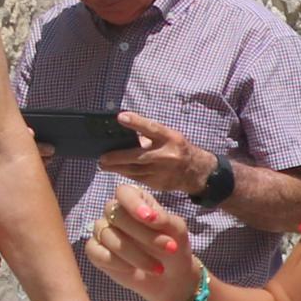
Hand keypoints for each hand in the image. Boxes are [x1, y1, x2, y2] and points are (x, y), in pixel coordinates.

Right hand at [81, 184, 203, 300]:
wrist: (170, 277)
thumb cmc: (173, 246)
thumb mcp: (176, 231)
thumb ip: (164, 219)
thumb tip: (149, 215)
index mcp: (135, 200)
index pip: (124, 192)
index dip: (133, 203)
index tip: (149, 217)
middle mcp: (115, 213)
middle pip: (116, 215)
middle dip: (144, 235)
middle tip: (169, 249)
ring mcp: (103, 231)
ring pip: (108, 236)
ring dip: (136, 255)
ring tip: (158, 268)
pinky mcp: (95, 251)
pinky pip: (98, 253)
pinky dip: (118, 264)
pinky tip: (133, 270)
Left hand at [101, 109, 217, 199]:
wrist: (197, 172)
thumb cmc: (178, 149)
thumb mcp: (169, 137)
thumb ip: (149, 136)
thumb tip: (124, 134)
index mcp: (170, 138)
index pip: (151, 128)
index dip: (136, 122)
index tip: (120, 117)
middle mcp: (167, 155)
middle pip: (138, 156)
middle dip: (117, 157)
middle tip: (102, 157)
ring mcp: (163, 171)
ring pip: (135, 170)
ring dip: (117, 167)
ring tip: (104, 164)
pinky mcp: (160, 183)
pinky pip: (138, 178)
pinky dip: (127, 174)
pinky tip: (118, 170)